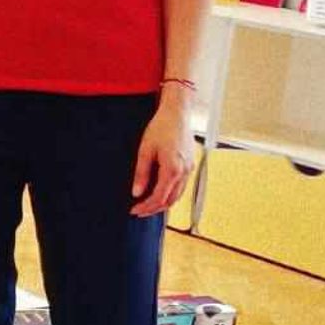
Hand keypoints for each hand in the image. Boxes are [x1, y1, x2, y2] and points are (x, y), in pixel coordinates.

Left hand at [131, 94, 194, 216]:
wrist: (177, 113)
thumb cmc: (161, 127)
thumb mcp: (145, 150)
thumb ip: (141, 173)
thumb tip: (136, 192)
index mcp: (172, 169)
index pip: (158, 197)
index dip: (146, 207)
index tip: (134, 210)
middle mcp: (184, 172)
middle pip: (170, 200)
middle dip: (154, 209)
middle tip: (139, 211)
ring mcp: (189, 169)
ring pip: (178, 195)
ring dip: (163, 203)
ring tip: (148, 205)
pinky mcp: (190, 165)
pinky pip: (181, 186)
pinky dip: (170, 194)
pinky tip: (160, 192)